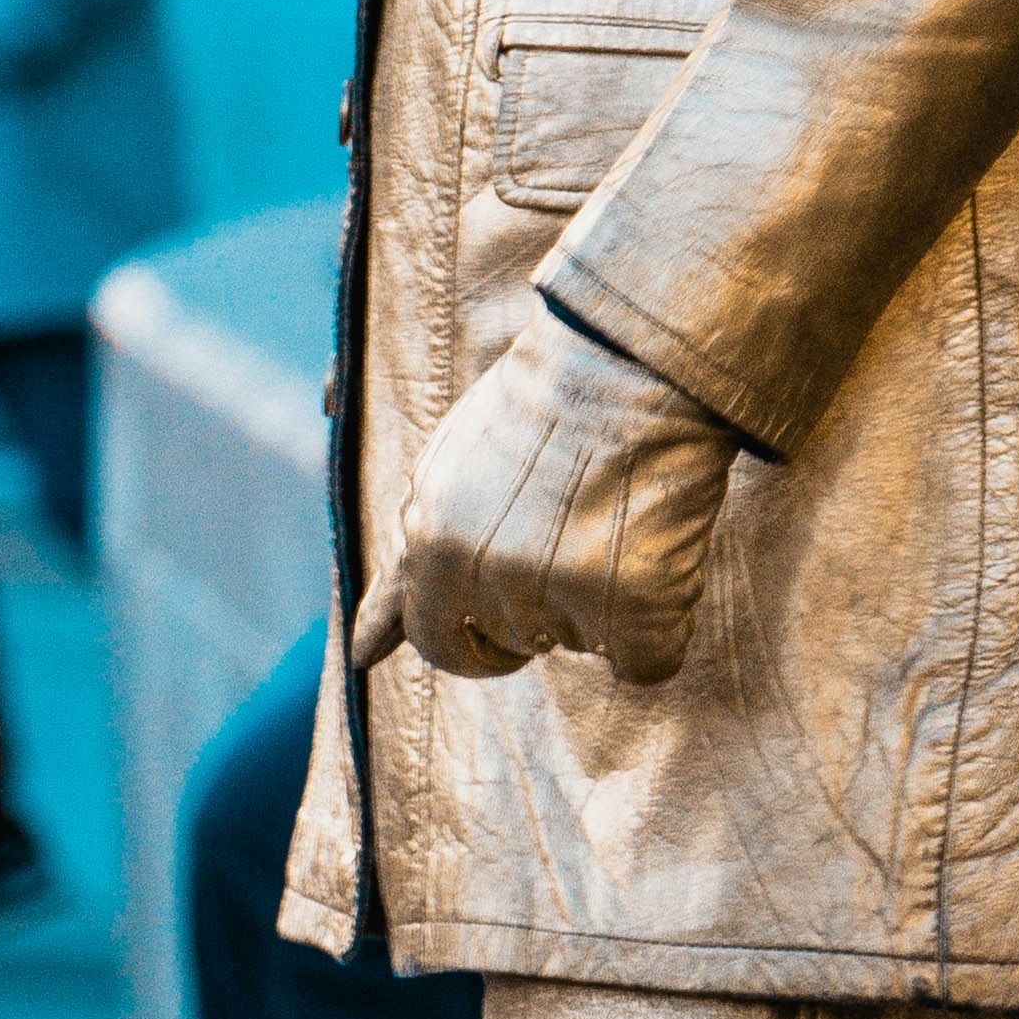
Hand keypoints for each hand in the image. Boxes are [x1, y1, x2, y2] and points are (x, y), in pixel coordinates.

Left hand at [358, 310, 740, 688]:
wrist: (629, 357)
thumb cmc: (540, 410)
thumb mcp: (442, 482)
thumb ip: (405, 571)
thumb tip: (356, 658)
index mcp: (430, 545)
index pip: (433, 637)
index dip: (471, 632)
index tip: (494, 628)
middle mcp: (485, 576)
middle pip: (514, 645)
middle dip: (537, 612)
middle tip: (568, 551)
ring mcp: (561, 591)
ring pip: (586, 644)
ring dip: (602, 601)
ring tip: (613, 514)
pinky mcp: (637, 608)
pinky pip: (650, 660)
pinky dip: (662, 624)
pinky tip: (662, 553)